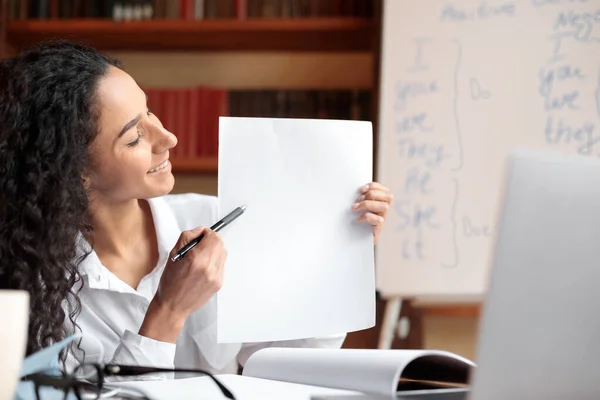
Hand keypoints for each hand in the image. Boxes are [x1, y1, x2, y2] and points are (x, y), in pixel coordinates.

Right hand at [139, 227, 226, 342]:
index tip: (201, 237)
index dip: (207, 234)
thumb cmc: (170, 282)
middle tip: (200, 248)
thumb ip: (188, 237)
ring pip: (223, 255)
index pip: (214, 237)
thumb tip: (200, 231)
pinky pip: (221, 266)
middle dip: (211, 242)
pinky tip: (202, 270)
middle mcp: (209, 268)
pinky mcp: (219, 284)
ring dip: (214, 253)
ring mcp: (216, 277)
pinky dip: (214, 264)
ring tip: (200, 260)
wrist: (173, 306)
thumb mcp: (174, 254)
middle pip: (220, 245)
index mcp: (197, 259)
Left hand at [352, 182, 392, 243]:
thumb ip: (360, 198)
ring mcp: (382, 220)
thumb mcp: (356, 207)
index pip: (385, 190)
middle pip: (389, 196)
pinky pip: (379, 220)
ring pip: (385, 206)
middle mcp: (384, 211)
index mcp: (381, 203)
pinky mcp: (378, 230)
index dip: (374, 186)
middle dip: (371, 195)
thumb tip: (356, 189)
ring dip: (368, 204)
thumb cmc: (353, 222)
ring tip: (355, 208)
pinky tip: (358, 219)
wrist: (353, 243)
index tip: (361, 189)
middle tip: (358, 200)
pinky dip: (368, 217)